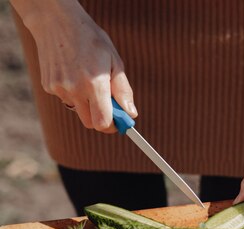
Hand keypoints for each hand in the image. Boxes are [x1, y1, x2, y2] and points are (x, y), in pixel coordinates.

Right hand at [20, 0, 135, 131]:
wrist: (56, 22)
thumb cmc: (91, 41)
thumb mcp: (114, 62)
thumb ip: (123, 91)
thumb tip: (131, 114)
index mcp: (94, 84)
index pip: (102, 122)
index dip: (112, 126)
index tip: (119, 122)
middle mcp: (74, 89)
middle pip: (90, 123)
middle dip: (101, 118)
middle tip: (108, 104)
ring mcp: (59, 89)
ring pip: (78, 110)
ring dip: (87, 103)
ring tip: (88, 79)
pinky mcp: (49, 86)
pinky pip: (66, 99)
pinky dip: (73, 93)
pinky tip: (73, 74)